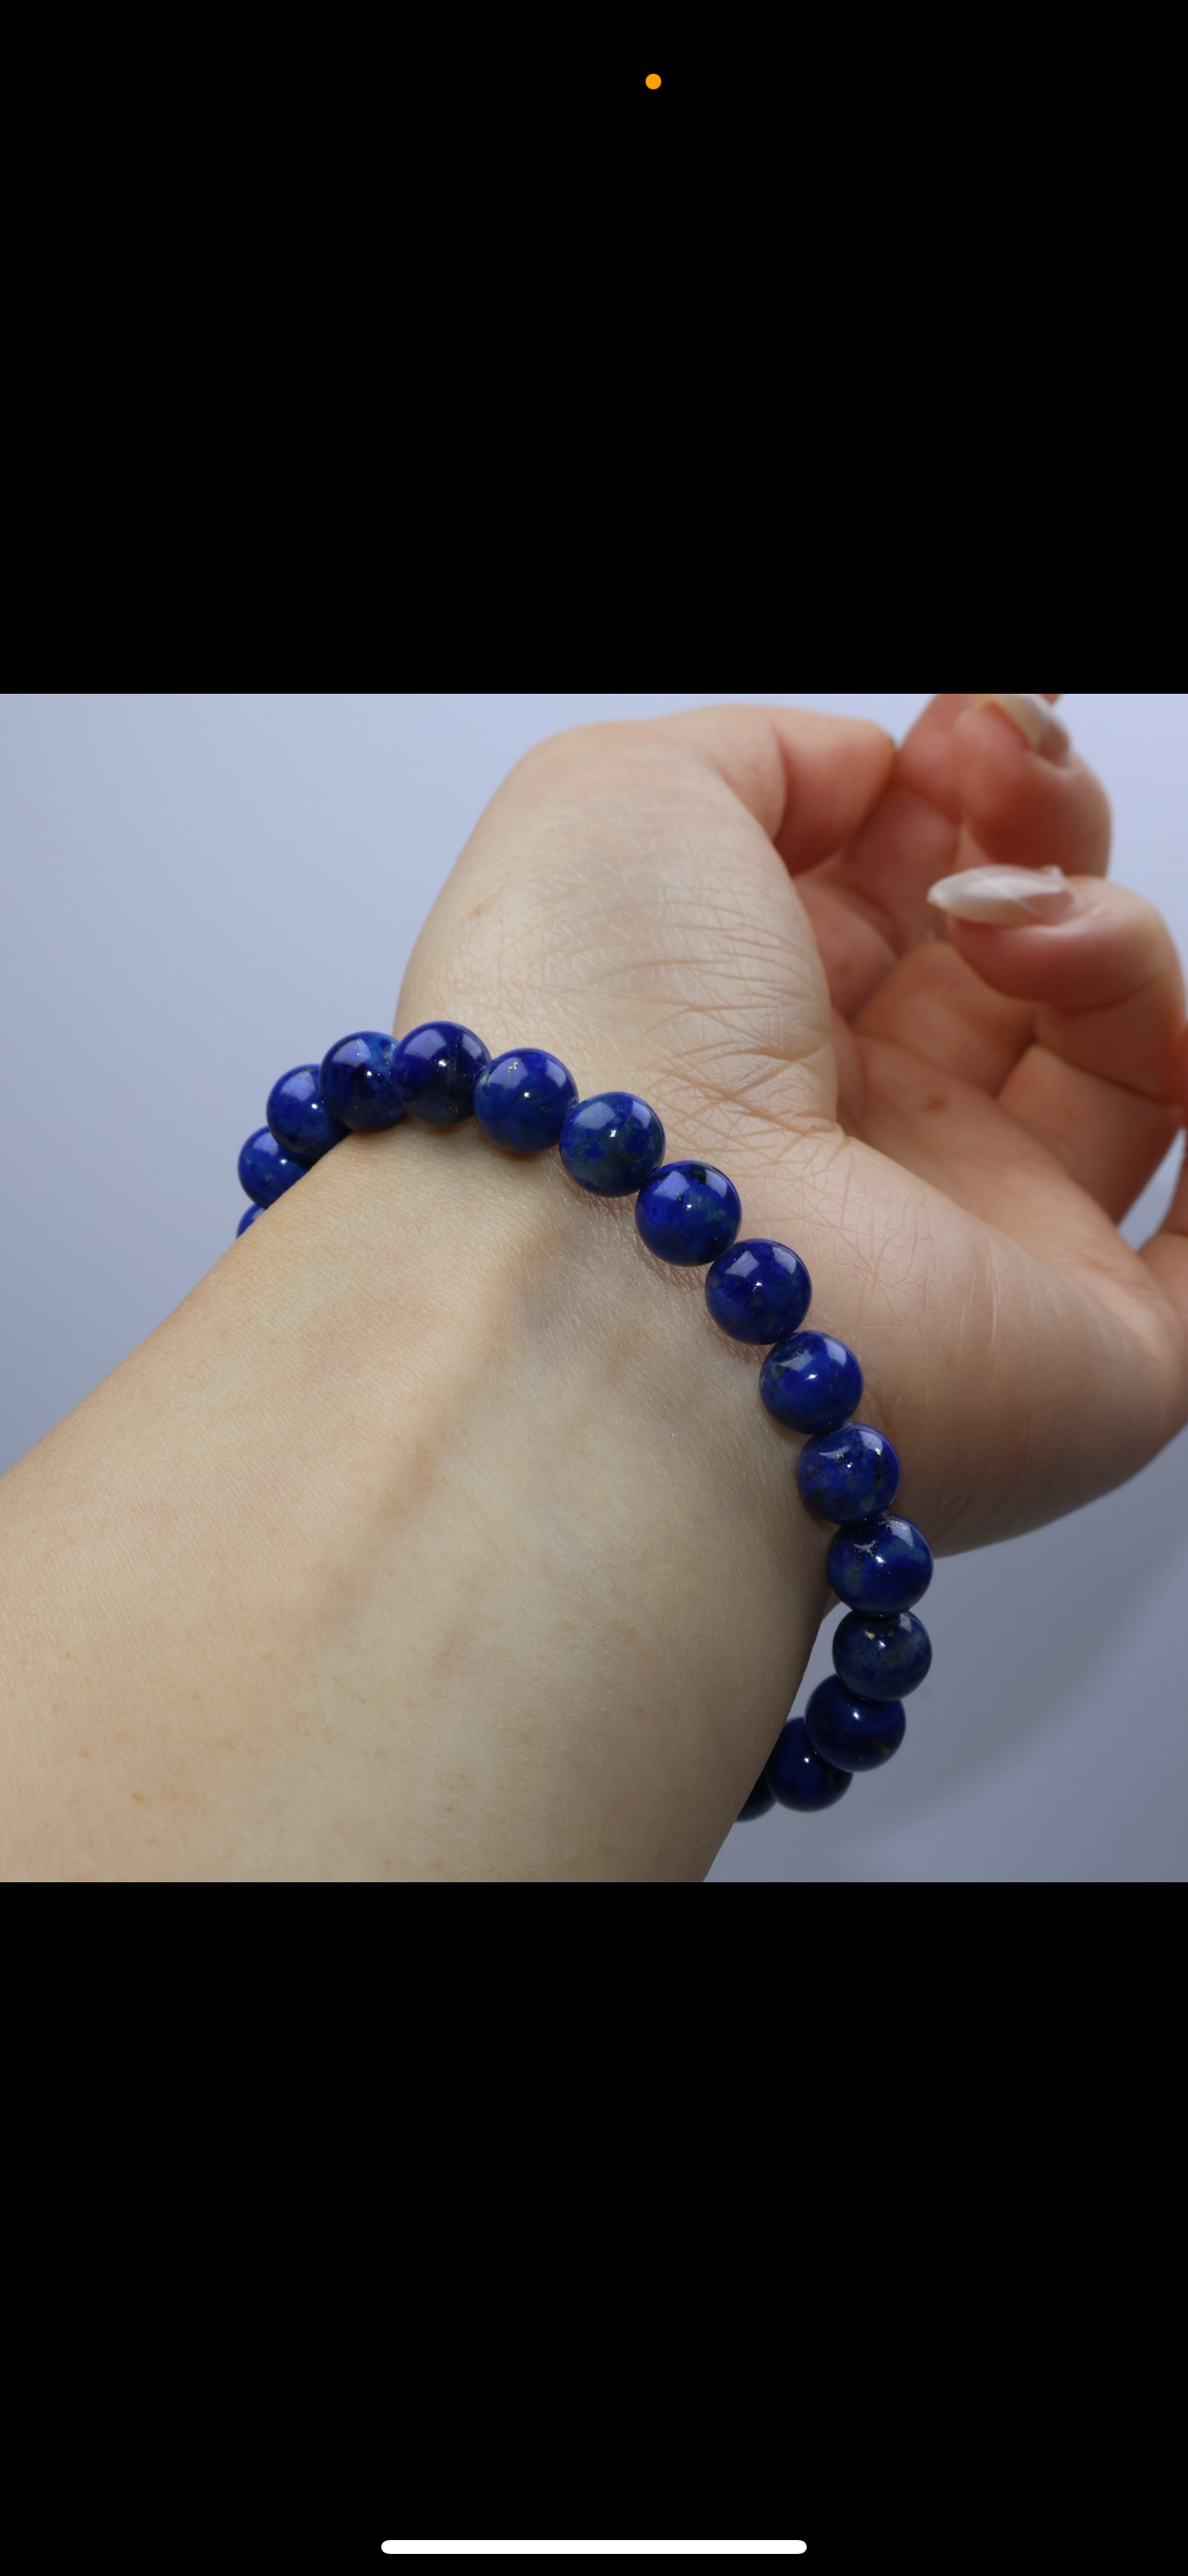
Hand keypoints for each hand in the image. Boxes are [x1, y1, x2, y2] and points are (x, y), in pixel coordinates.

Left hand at [401, 694, 1187, 1552]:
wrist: (606, 1261)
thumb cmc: (585, 1038)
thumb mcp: (620, 798)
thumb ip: (767, 758)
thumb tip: (877, 769)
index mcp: (735, 1021)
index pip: (897, 888)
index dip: (958, 787)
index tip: (973, 721)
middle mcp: (849, 1136)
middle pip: (1017, 959)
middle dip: (1039, 833)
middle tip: (1007, 774)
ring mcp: (966, 1241)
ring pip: (1121, 1061)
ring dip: (1107, 936)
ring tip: (1008, 924)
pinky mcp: (1077, 1354)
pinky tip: (1178, 1037)